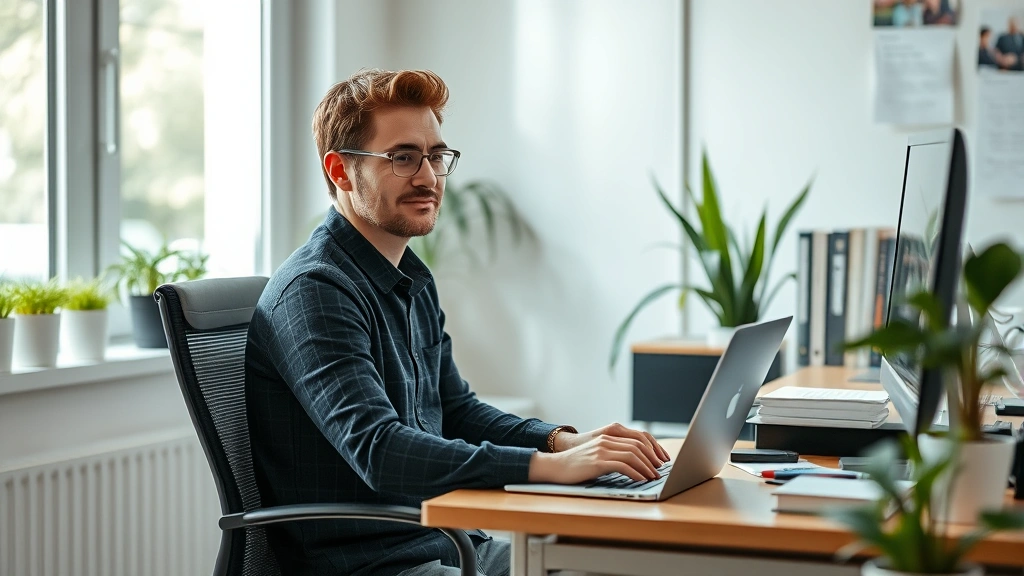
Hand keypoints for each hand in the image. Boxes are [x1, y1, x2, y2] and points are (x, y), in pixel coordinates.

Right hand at [529, 424, 670, 484]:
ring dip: (647, 467)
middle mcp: (607, 440)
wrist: (555, 466)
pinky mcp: (598, 462)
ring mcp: (602, 450)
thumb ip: (612, 454)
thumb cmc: (576, 465)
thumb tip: (633, 464)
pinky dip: (635, 473)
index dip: (652, 448)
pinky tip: (641, 480)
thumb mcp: (596, 455)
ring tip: (654, 477)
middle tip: (661, 469)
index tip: (660, 460)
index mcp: (608, 437)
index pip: (637, 438)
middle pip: (638, 445)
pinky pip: (623, 466)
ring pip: (633, 455)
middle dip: (653, 458)